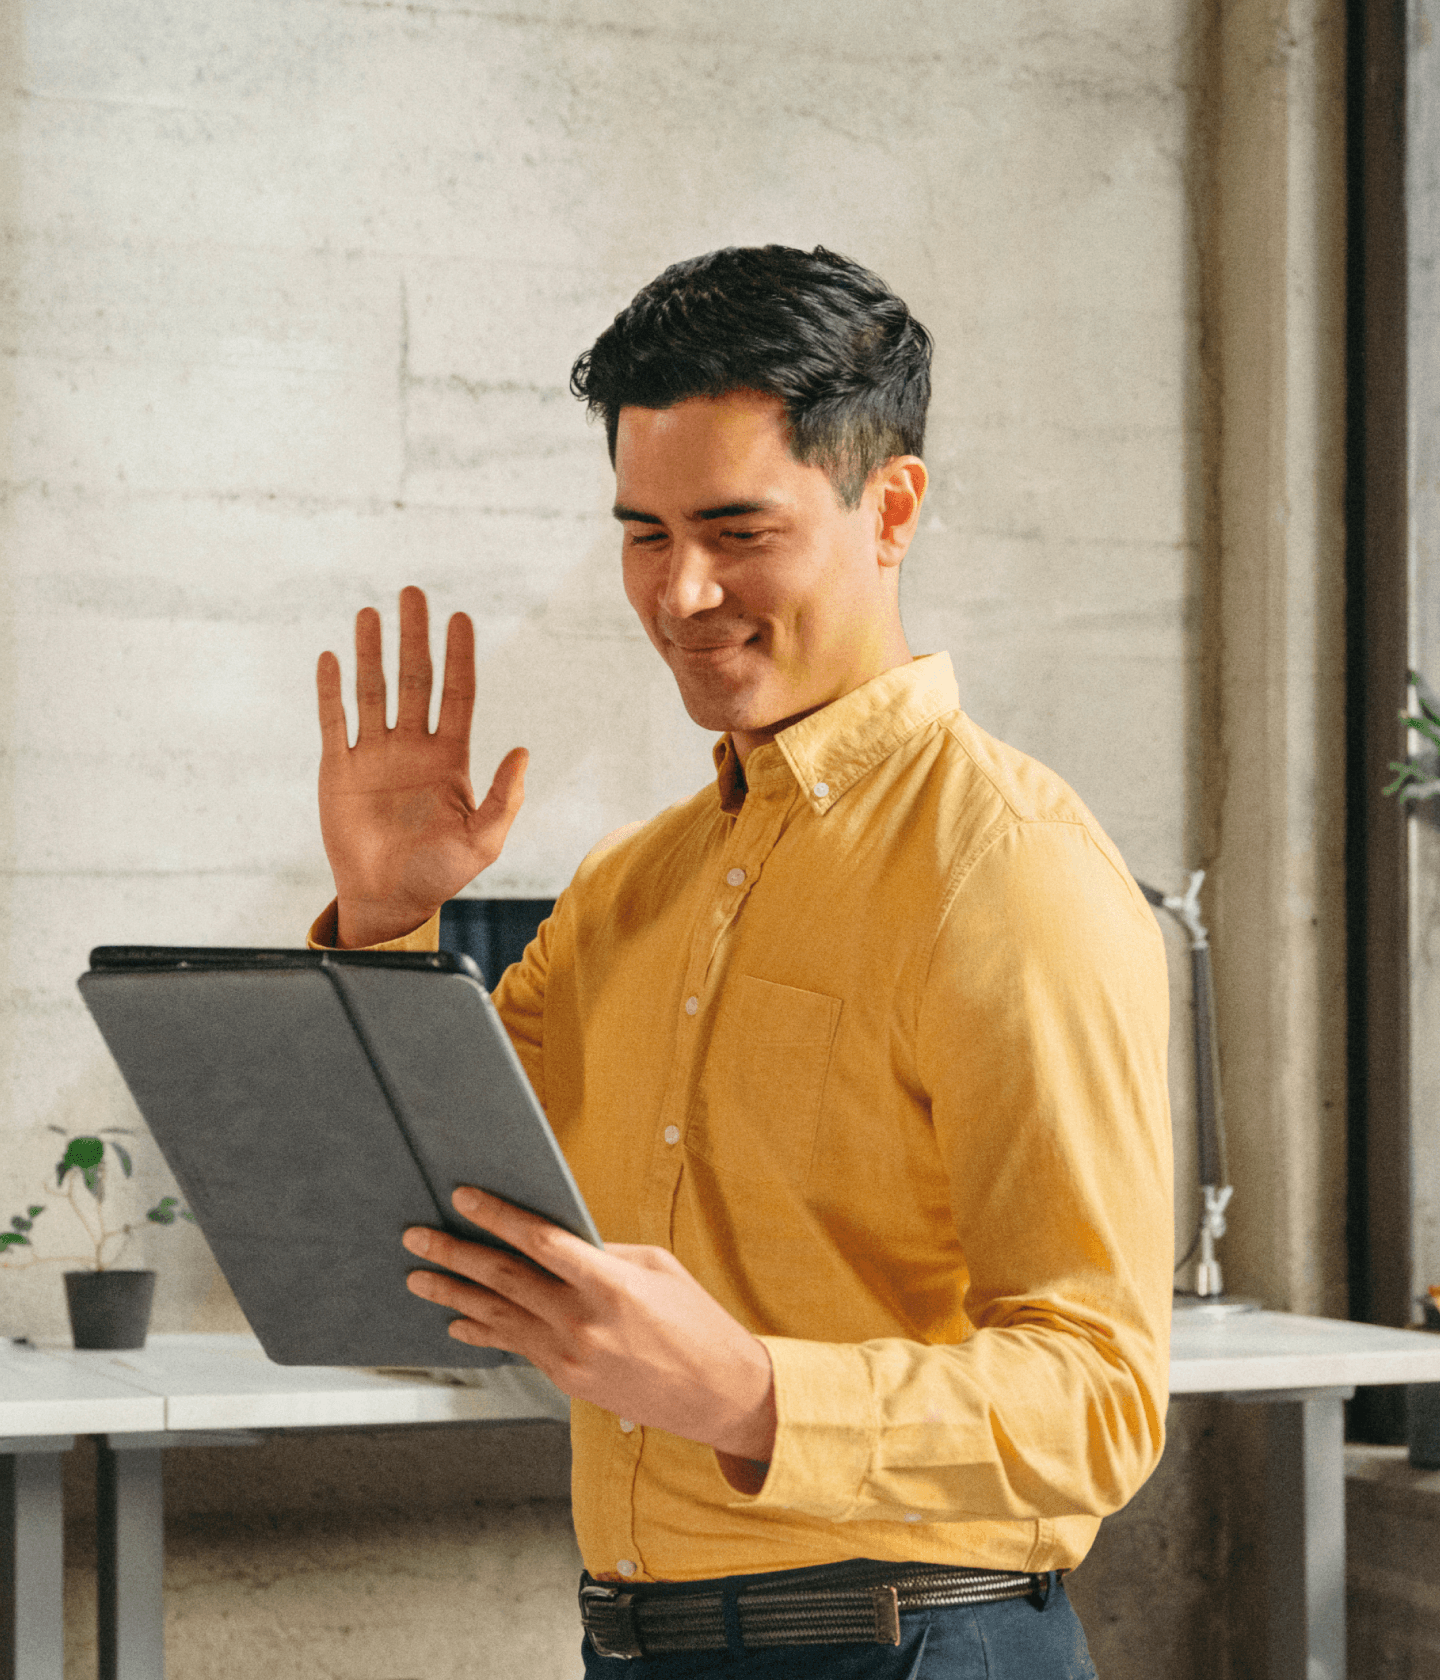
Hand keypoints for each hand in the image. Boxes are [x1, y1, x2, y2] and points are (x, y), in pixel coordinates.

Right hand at [316, 587, 527, 946]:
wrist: (387, 899)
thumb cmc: (439, 874)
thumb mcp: (484, 841)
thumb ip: (504, 798)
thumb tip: (522, 751)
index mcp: (450, 759)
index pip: (457, 695)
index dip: (459, 657)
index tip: (460, 618)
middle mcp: (413, 748)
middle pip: (416, 680)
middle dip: (415, 638)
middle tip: (413, 593)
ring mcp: (375, 755)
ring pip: (374, 691)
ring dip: (371, 652)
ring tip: (370, 613)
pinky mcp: (340, 769)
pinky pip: (335, 721)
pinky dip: (331, 691)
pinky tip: (331, 657)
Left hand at [403, 1188, 776, 1468]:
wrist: (717, 1393)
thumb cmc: (694, 1321)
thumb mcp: (656, 1268)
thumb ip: (603, 1253)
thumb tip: (556, 1240)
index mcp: (611, 1284)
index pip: (541, 1242)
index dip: (498, 1218)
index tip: (464, 1197)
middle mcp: (583, 1322)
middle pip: (505, 1281)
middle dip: (456, 1255)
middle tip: (417, 1237)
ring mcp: (571, 1357)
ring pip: (499, 1318)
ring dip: (454, 1296)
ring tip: (418, 1277)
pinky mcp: (567, 1380)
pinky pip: (516, 1348)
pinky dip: (483, 1333)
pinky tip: (456, 1322)